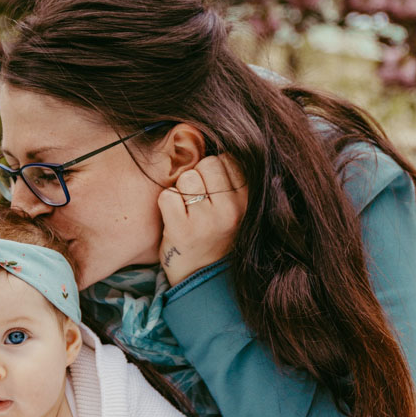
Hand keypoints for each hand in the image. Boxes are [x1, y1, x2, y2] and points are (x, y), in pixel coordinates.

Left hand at [158, 155, 246, 286]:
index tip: (214, 190)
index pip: (228, 159)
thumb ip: (233, 179)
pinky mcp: (183, 230)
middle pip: (207, 163)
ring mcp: (207, 221)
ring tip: (188, 211)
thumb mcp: (235, 207)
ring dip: (181, 190)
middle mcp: (232, 210)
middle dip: (198, 176)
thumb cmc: (215, 234)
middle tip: (198, 201)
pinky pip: (168, 195)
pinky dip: (166, 204)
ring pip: (187, 176)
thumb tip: (219, 139)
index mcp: (248, 201)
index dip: (215, 170)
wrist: (200, 278)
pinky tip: (175, 219)